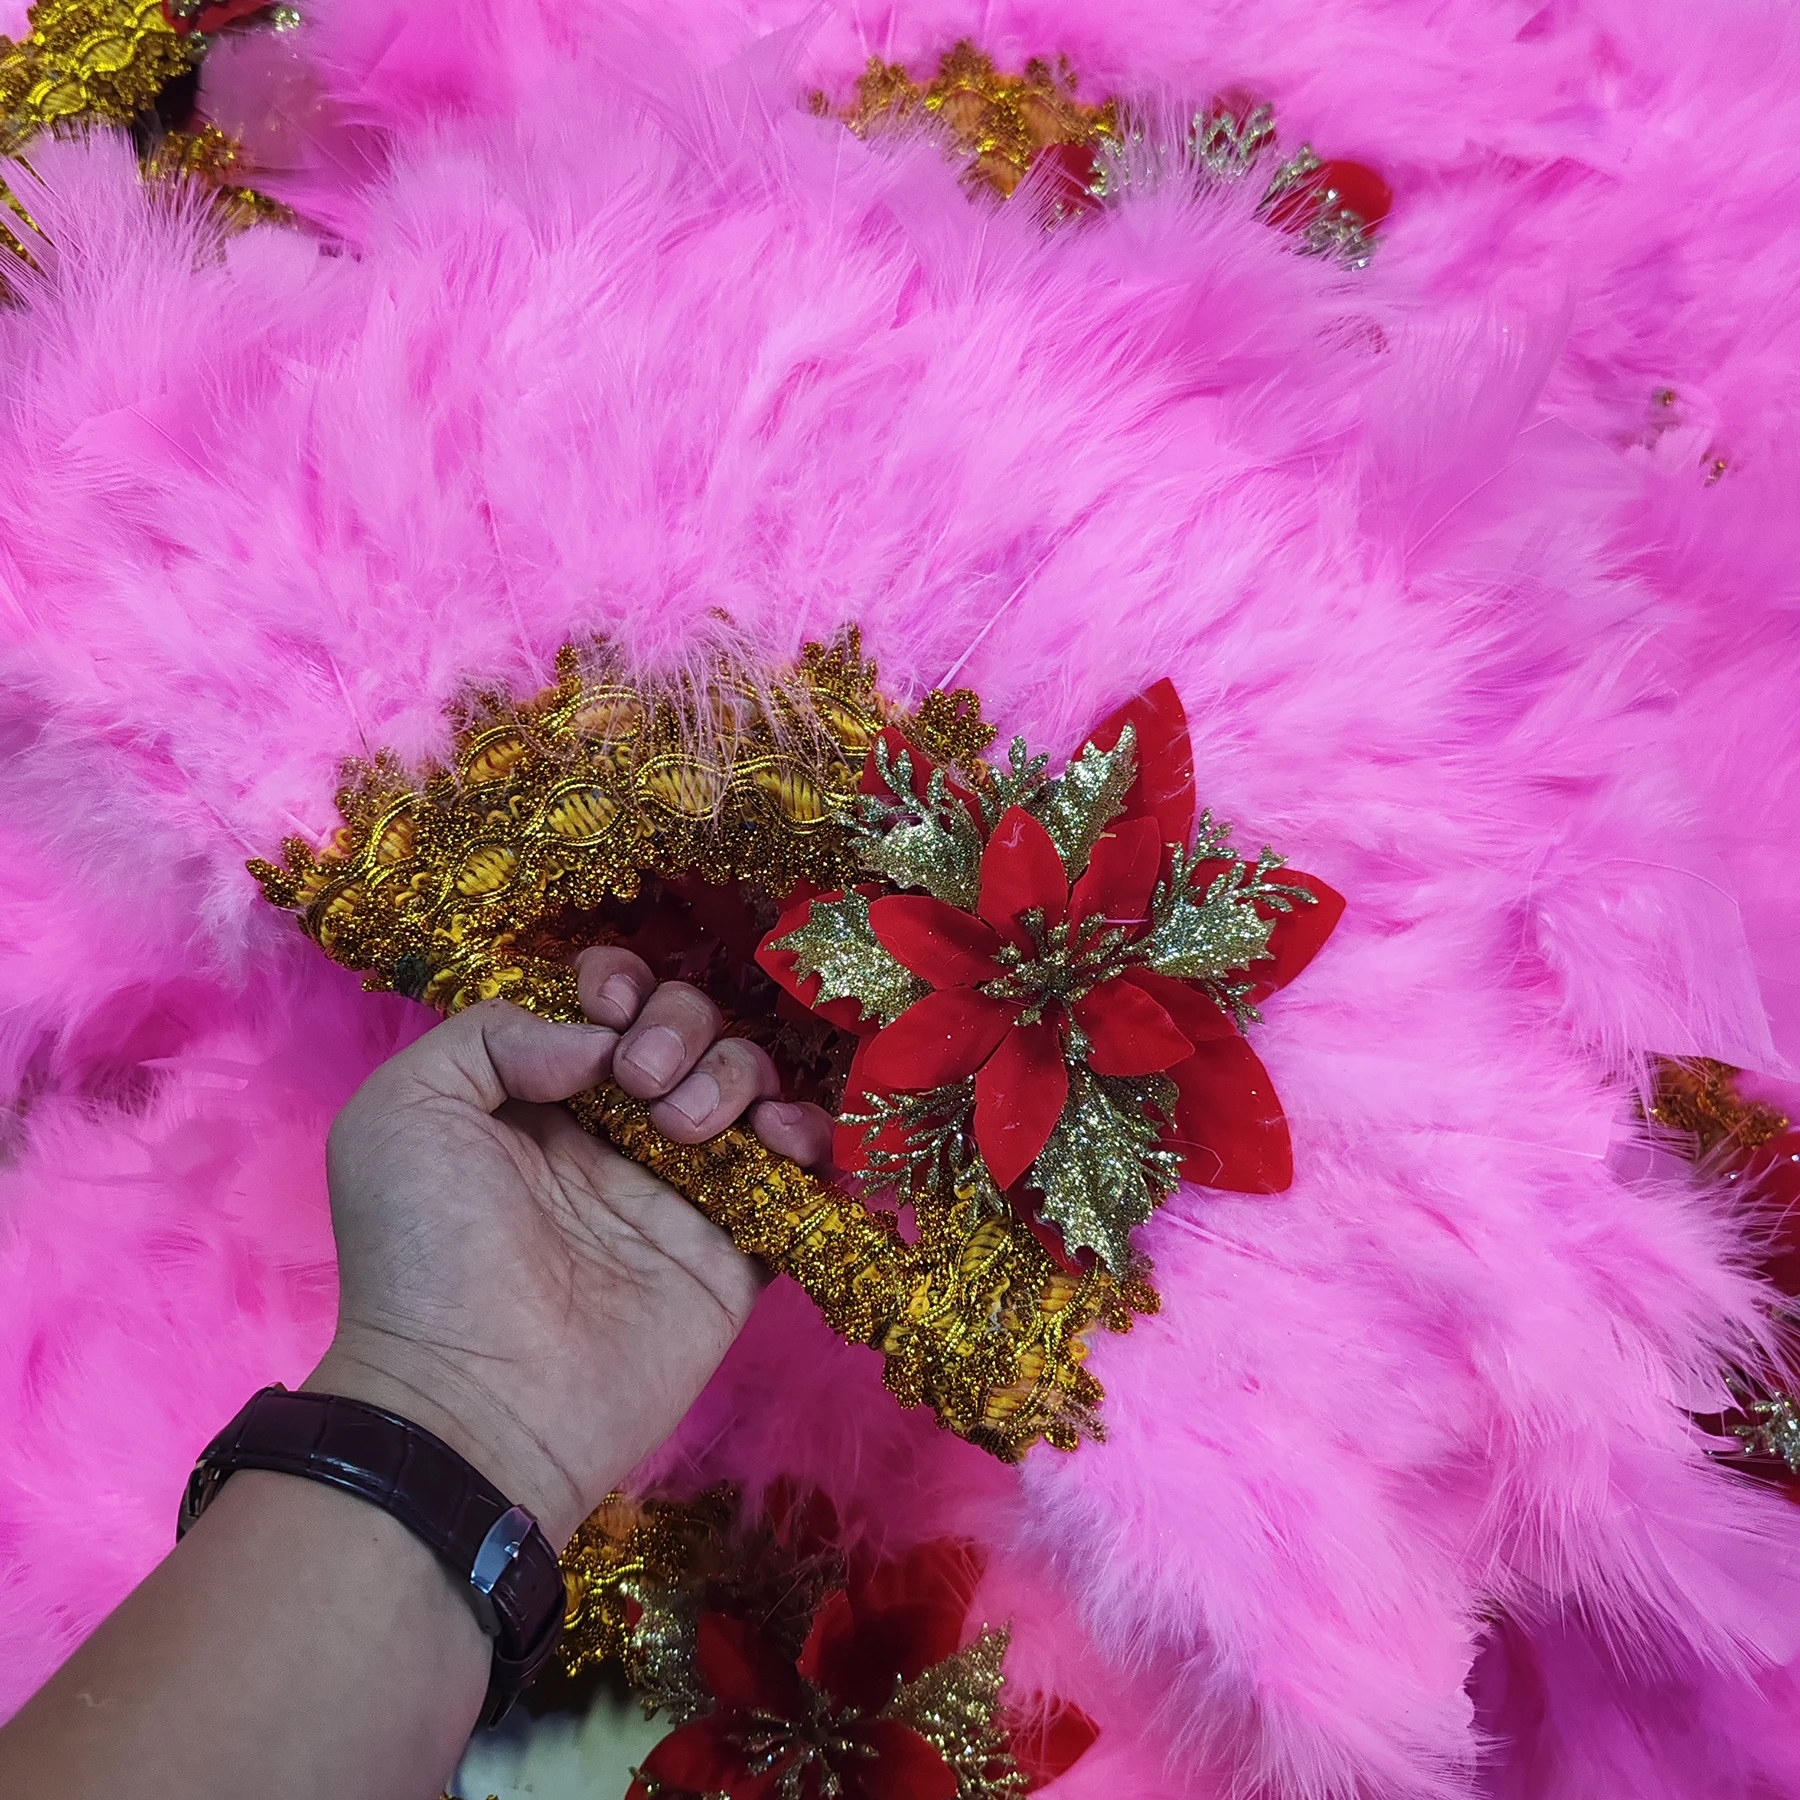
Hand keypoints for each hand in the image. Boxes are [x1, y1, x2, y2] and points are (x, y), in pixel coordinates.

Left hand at [309, 948, 833, 1546]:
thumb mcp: (405, 1110)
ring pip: (748, 1082)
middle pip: (689, 1028)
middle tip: (640, 1083)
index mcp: (539, 1094)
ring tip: (684, 1128)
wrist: (475, 1397)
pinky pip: (800, 1174)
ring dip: (734, 1073)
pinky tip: (778, 1138)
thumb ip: (491, 1033)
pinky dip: (809, 1136)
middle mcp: (614, 1130)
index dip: (621, 983)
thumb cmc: (424, 1249)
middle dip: (679, 1025)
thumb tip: (597, 1041)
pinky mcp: (734, 1250)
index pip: (608, 1004)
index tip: (610, 1005)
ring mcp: (680, 1189)